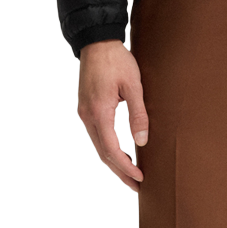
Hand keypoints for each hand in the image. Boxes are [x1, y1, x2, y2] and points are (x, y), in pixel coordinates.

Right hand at [77, 40, 148, 191]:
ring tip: (131, 174)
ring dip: (114, 162)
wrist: (96, 41)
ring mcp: (84, 113)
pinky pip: (97, 135)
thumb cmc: (117, 60)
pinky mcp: (85, 108)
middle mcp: (87, 116)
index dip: (125, 167)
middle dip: (120, 171)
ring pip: (98, 146)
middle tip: (137, 186)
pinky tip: (121, 153)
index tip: (140, 178)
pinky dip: (108, 148)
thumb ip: (138, 115)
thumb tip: (142, 142)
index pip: (111, 149)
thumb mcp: (134, 86)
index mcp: (98, 112)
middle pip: (102, 153)